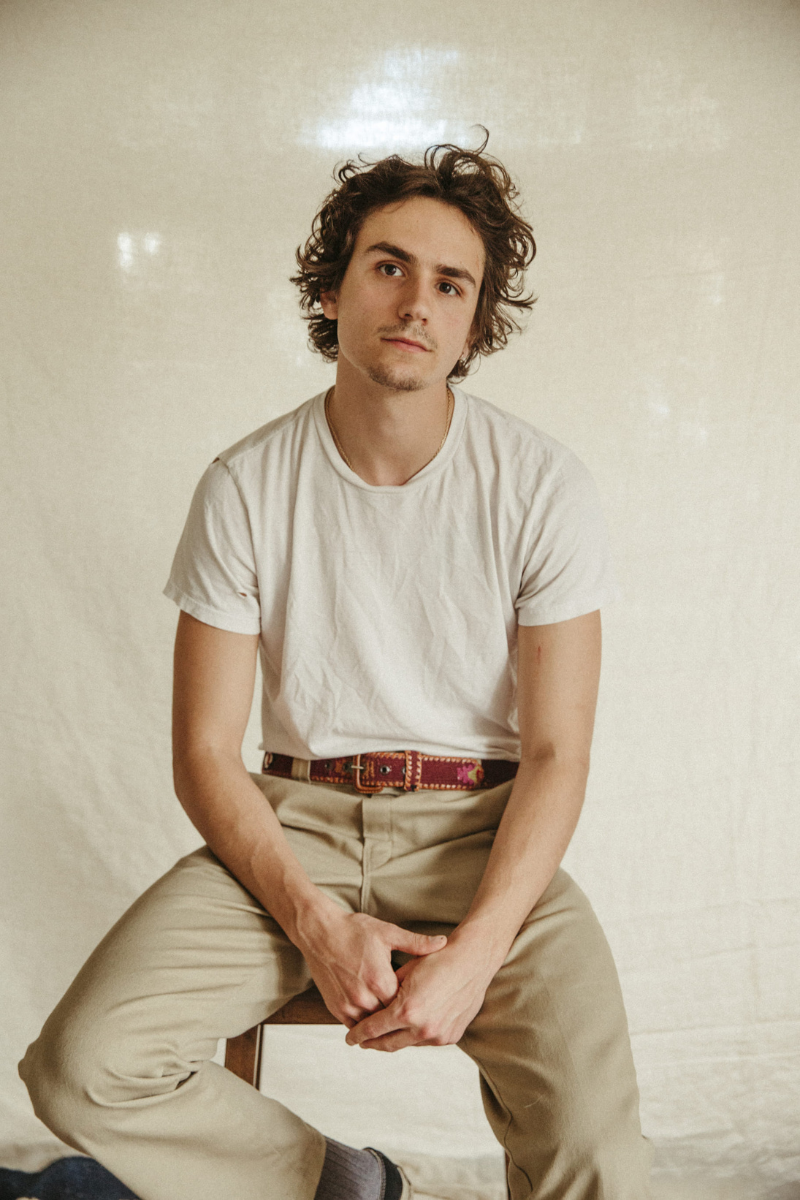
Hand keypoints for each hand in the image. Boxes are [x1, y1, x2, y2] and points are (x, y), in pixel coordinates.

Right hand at [294, 905, 447, 1027]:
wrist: (319, 932)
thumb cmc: (354, 930)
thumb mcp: (388, 933)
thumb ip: (417, 943)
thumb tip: (443, 942)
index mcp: (381, 980)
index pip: (406, 1004)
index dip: (415, 1003)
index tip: (424, 1001)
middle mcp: (364, 997)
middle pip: (390, 1018)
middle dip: (401, 1015)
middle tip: (414, 1013)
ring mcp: (348, 1005)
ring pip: (373, 1026)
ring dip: (382, 1022)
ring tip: (397, 1019)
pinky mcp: (335, 1008)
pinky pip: (355, 1025)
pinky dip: (365, 1023)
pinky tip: (376, 1016)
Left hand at [344, 938, 495, 1051]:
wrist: (473, 960)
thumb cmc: (438, 959)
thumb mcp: (406, 971)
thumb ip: (387, 990)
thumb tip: (372, 1000)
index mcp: (406, 1011)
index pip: (373, 1029)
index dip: (358, 1034)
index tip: (349, 1038)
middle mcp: (421, 1028)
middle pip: (387, 1043)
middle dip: (372, 1044)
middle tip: (361, 1042)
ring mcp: (437, 1035)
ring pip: (407, 1043)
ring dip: (393, 1040)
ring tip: (382, 1037)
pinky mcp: (450, 1036)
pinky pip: (426, 1041)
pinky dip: (414, 1036)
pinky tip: (408, 1030)